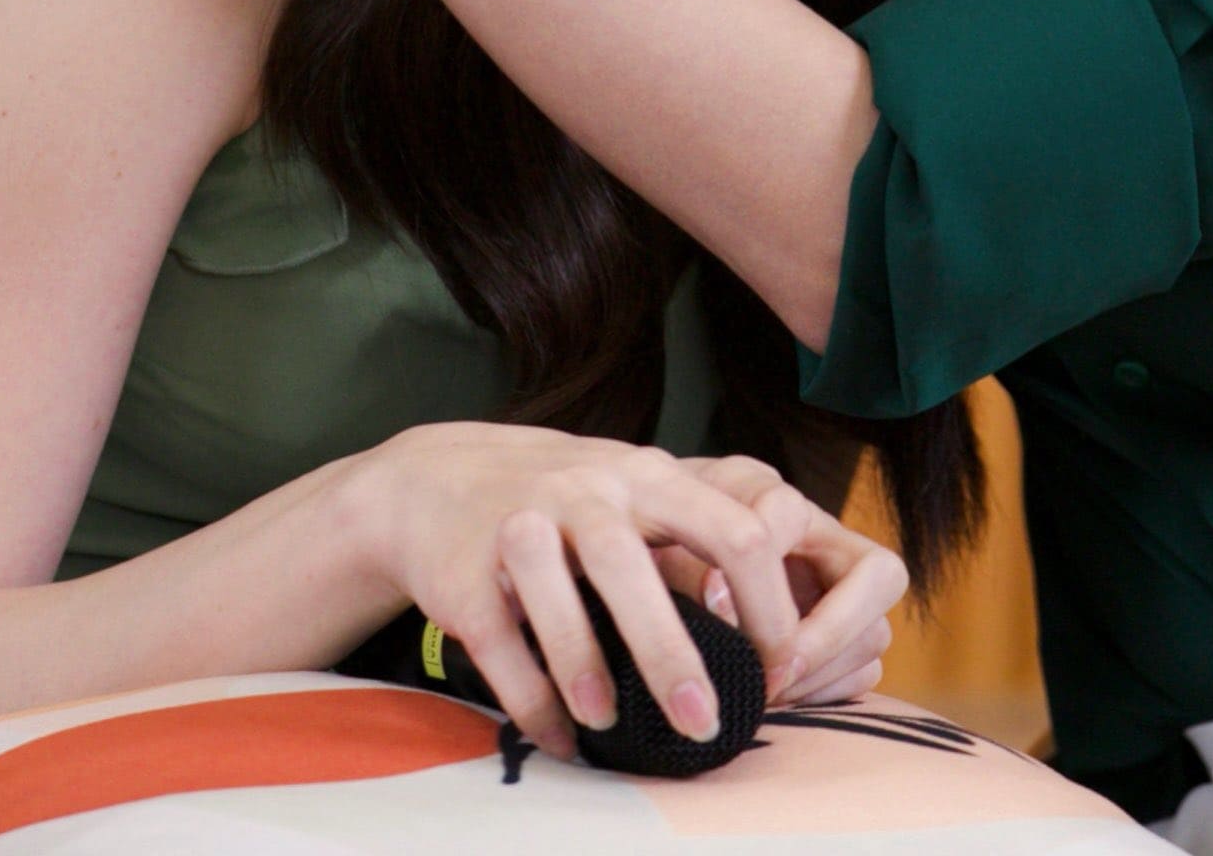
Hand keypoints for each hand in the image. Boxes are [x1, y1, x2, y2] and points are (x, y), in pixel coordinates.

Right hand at [350, 425, 866, 760]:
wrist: (435, 481)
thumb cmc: (566, 500)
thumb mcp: (635, 493)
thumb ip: (692, 544)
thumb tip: (770, 637)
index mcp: (647, 476)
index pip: (732, 530)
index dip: (765, 605)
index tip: (778, 670)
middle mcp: (586, 492)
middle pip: (636, 568)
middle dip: (673, 654)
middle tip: (706, 723)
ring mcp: (519, 528)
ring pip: (562, 598)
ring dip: (589, 668)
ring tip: (611, 726)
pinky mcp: (465, 577)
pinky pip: (502, 645)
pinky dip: (534, 699)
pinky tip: (562, 737)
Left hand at [660, 455, 904, 705]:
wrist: (628, 551)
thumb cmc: (636, 545)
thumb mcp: (643, 548)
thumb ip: (679, 567)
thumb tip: (719, 599)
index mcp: (756, 489)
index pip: (785, 518)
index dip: (761, 578)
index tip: (726, 630)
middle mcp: (810, 527)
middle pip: (879, 573)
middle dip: (831, 632)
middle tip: (774, 675)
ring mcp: (832, 580)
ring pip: (876, 629)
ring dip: (824, 671)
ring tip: (766, 694)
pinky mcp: (835, 626)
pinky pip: (864, 668)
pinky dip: (826, 690)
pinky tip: (777, 697)